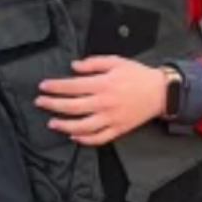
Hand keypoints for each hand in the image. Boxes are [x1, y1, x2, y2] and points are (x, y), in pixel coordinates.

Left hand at [36, 56, 167, 146]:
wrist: (160, 92)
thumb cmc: (138, 75)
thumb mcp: (116, 61)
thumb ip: (93, 63)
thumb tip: (74, 66)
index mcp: (103, 84)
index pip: (72, 86)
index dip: (55, 87)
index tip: (43, 87)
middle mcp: (105, 103)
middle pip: (72, 107)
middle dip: (53, 105)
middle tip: (40, 102)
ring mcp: (111, 118)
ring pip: (83, 126)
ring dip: (64, 125)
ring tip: (52, 122)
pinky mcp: (118, 129)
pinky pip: (99, 138)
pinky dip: (85, 140)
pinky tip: (74, 136)